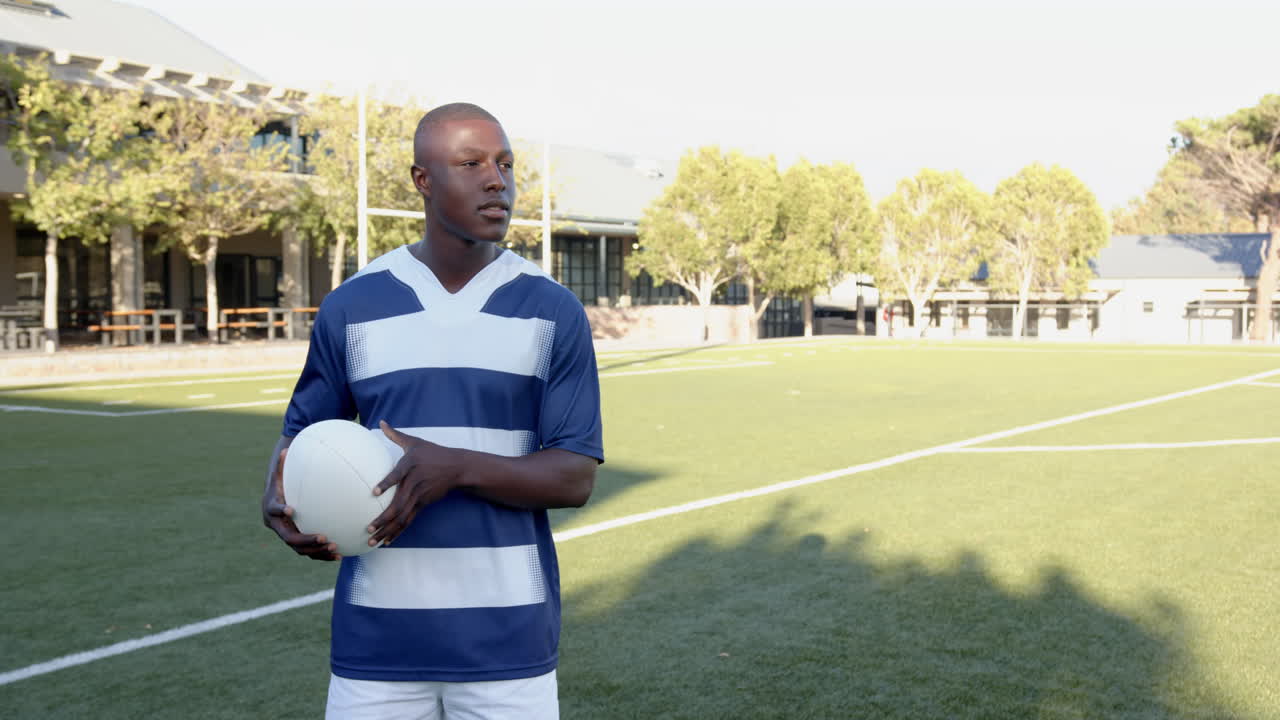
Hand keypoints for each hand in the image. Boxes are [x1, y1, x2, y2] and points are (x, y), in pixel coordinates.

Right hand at [262, 447, 340, 560]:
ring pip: (299, 549)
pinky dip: (322, 555)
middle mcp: (277, 526)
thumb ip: (282, 464)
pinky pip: (309, 552)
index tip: (292, 510)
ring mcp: (286, 536)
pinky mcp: (296, 543)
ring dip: (317, 551)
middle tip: (324, 537)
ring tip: (335, 547)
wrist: (273, 502)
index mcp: (271, 509)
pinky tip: (339, 555)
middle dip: (307, 539)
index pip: (274, 511)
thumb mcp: (279, 474)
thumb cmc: (280, 484)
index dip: (281, 511)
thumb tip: (286, 448)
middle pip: (289, 538)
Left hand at [367, 421, 462, 546]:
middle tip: (368, 529)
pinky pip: (409, 520)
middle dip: (382, 519)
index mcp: (410, 465)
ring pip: (402, 516)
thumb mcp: (415, 442)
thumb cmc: (432, 452)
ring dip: (388, 530)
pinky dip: (398, 531)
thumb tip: (380, 422)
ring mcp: (419, 495)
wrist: (457, 467)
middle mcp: (414, 482)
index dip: (386, 483)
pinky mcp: (423, 503)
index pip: (397, 475)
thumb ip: (395, 434)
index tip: (374, 492)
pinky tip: (388, 541)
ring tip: (373, 541)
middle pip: (397, 504)